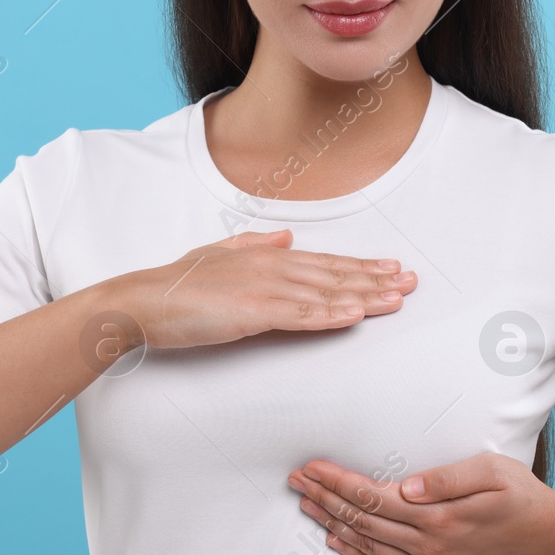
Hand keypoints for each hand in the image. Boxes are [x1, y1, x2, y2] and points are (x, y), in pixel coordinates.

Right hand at [120, 229, 417, 349]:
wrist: (143, 300)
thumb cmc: (177, 284)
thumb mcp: (218, 254)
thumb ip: (254, 245)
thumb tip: (286, 237)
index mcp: (266, 256)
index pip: (324, 263)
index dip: (360, 266)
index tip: (390, 268)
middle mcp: (271, 266)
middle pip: (334, 275)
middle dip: (375, 279)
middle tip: (411, 282)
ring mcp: (264, 288)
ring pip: (325, 294)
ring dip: (364, 297)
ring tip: (396, 298)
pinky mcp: (253, 312)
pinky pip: (301, 316)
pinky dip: (331, 316)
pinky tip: (355, 316)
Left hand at [287, 452, 554, 554]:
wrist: (546, 535)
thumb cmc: (519, 493)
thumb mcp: (490, 470)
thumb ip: (446, 478)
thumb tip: (405, 486)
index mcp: (439, 517)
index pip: (372, 496)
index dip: (338, 481)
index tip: (312, 466)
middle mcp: (429, 546)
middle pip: (362, 520)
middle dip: (324, 498)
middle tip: (295, 480)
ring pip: (367, 544)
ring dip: (332, 523)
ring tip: (305, 505)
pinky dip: (356, 554)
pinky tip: (336, 541)